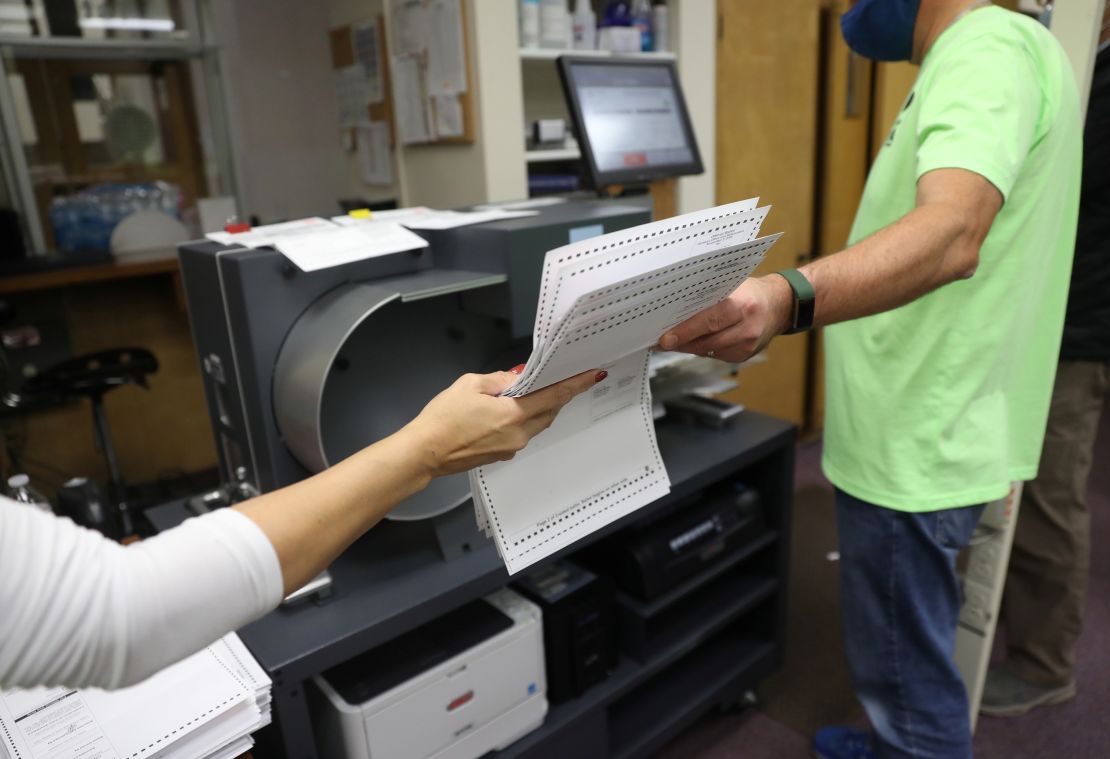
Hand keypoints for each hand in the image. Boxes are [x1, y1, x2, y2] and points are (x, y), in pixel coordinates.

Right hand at [402, 368, 603, 476]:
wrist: (425, 452)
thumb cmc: (444, 416)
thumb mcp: (471, 384)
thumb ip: (500, 380)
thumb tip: (518, 378)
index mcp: (515, 414)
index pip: (554, 396)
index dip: (575, 385)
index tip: (594, 376)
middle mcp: (519, 434)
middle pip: (549, 412)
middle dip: (558, 395)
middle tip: (563, 378)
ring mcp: (511, 447)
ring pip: (536, 424)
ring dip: (541, 408)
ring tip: (536, 391)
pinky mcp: (501, 454)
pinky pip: (522, 433)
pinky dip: (524, 419)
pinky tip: (511, 409)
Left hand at [656, 275, 793, 362]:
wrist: (780, 305)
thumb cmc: (752, 292)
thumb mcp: (733, 286)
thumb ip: (709, 296)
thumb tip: (676, 308)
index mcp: (743, 305)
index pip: (709, 321)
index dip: (685, 332)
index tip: (664, 338)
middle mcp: (747, 327)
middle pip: (706, 340)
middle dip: (681, 342)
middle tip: (660, 341)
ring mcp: (747, 345)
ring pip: (708, 350)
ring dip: (689, 346)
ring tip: (671, 341)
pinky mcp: (743, 356)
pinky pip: (715, 354)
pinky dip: (702, 349)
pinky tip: (693, 342)